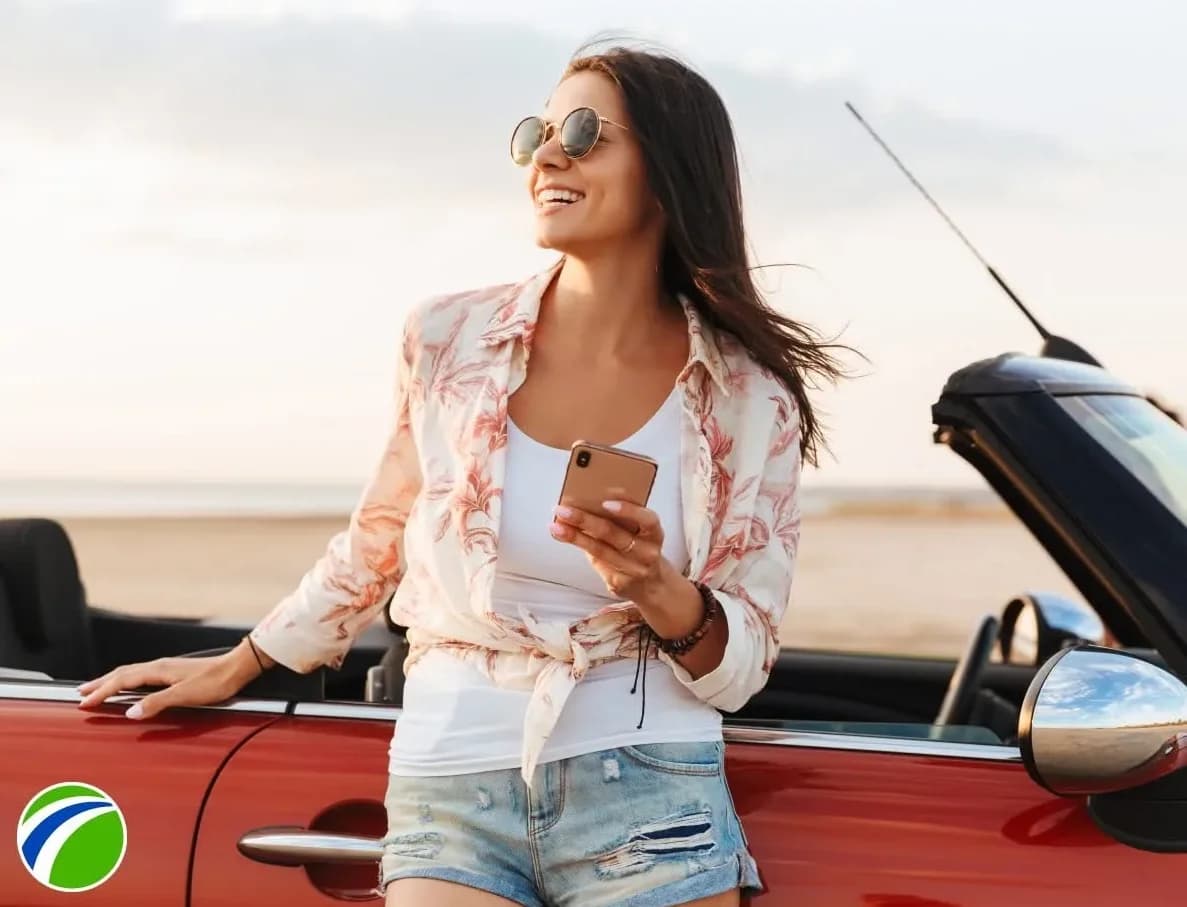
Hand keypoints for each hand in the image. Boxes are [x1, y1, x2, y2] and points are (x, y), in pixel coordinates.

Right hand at [77, 638, 266, 719]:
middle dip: (100, 683)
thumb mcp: (186, 696)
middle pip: (122, 673)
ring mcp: (167, 668)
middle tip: (81, 692)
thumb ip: (157, 704)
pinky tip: (130, 687)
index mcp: (158, 670)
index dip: (102, 691)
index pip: (122, 681)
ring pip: (131, 673)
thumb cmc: (216, 682)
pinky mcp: (174, 672)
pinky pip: (142, 675)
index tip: (85, 702)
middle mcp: (160, 666)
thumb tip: (130, 713)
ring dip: (112, 681)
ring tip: (98, 688)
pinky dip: (127, 681)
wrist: (238, 668)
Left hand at [550, 499, 669, 603]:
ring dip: (574, 536)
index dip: (628, 510)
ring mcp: (633, 570)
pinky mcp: (619, 583)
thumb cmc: (640, 550)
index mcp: (655, 534)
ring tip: (556, 525)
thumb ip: (621, 520)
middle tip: (562, 510)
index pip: (647, 519)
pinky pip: (595, 562)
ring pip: (600, 550)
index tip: (605, 502)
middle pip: (613, 534)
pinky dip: (578, 547)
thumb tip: (587, 502)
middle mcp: (647, 552)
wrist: (653, 587)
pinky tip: (562, 536)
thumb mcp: (640, 533)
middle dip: (584, 519)